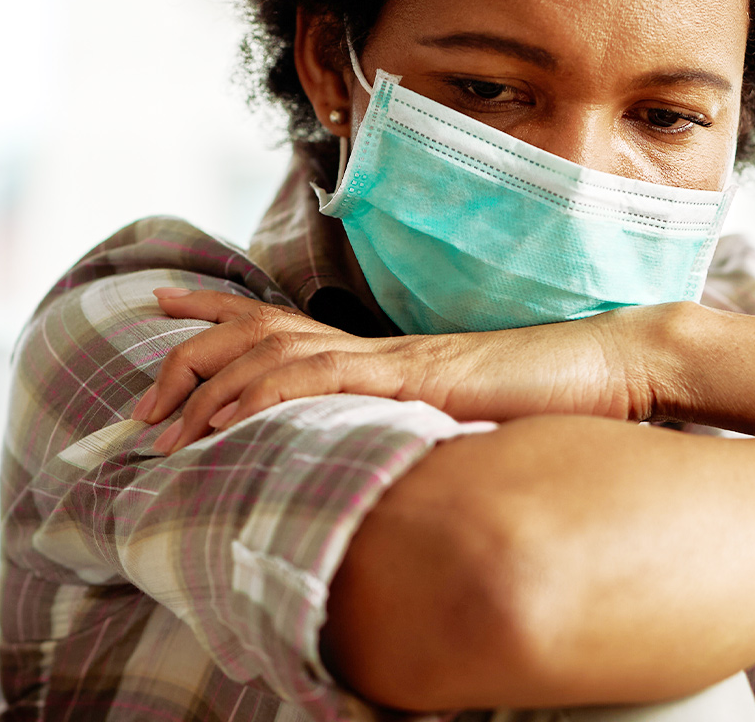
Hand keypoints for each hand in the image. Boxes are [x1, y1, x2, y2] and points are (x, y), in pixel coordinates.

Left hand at [135, 288, 672, 452]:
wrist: (614, 366)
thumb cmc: (552, 398)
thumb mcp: (466, 421)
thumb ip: (420, 428)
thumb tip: (382, 452)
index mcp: (384, 353)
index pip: (282, 322)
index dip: (217, 308)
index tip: (162, 302)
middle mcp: (377, 347)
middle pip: (259, 334)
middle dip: (189, 360)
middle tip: (140, 401)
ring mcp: (395, 359)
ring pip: (278, 356)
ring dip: (213, 390)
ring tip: (166, 428)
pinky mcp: (417, 379)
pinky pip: (329, 381)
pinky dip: (270, 395)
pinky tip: (234, 416)